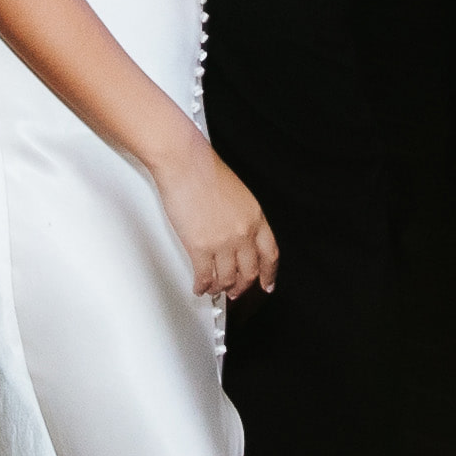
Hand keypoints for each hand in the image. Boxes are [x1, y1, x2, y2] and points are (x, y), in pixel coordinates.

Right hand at [152, 142, 279, 301]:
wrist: (184, 163)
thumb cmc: (204, 170)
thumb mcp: (238, 193)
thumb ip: (242, 217)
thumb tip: (238, 235)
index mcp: (256, 217)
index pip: (270, 254)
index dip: (269, 273)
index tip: (267, 283)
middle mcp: (243, 232)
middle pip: (249, 272)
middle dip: (242, 287)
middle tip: (236, 292)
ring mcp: (223, 242)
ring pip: (228, 279)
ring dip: (221, 288)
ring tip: (214, 289)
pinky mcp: (200, 248)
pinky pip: (205, 277)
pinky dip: (202, 286)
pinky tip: (199, 286)